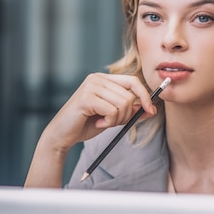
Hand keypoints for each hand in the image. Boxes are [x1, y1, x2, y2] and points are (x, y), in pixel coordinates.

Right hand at [41, 73, 156, 152]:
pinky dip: (109, 122)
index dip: (144, 95)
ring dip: (117, 119)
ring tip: (104, 123)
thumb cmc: (86, 124)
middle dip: (126, 115)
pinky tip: (97, 123)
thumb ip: (130, 111)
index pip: (132, 81)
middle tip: (112, 122)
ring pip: (123, 104)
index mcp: (103, 79)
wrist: (63, 135)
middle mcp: (97, 78)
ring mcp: (91, 86)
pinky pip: (112, 111)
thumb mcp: (113, 117)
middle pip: (129, 96)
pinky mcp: (86, 98)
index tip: (151, 110)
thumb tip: (151, 109)